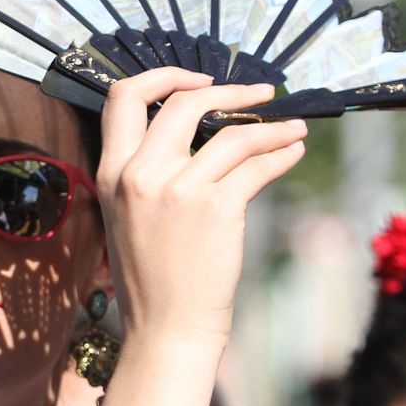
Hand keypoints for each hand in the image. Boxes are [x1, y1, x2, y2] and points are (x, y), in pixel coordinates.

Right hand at [96, 68, 306, 348]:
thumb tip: (198, 135)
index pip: (123, 97)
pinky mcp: (215, 208)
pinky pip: (256, 165)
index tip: (199, 79)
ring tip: (294, 128)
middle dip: (229, 91)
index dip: (163, 76)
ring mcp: (177, 190)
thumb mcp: (131, 217)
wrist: (166, 329)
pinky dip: (282, 154)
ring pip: (233, 133)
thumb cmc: (154, 278)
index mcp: (111, 172)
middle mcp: (139, 174)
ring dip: (272, 125)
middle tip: (261, 94)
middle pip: (183, 102)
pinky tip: (294, 153)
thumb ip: (148, 173)